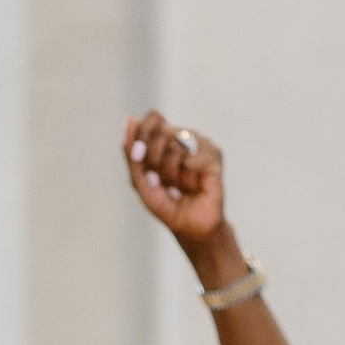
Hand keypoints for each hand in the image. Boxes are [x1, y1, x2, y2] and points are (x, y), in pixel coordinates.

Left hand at [124, 112, 229, 252]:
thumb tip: (129, 120)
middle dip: (154, 161)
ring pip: (177, 145)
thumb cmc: (166, 204)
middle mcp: (183, 137)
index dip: (144, 134)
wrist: (191, 226)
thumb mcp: (140, 182)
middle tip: (163, 180)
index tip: (140, 158)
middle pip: (161, 132)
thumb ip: (132, 153)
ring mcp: (200, 144)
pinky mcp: (215, 156)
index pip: (154, 118)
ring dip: (171, 172)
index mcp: (164, 139)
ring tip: (179, 185)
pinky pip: (193, 157)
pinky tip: (194, 184)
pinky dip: (188, 175)